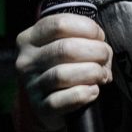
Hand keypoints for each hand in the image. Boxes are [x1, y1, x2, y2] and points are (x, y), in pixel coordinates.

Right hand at [15, 13, 112, 131]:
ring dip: (92, 72)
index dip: (88, 28)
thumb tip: (103, 50)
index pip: (60, 24)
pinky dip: (84, 93)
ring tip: (102, 75)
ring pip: (63, 74)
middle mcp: (26, 61)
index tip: (99, 37)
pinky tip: (93, 90)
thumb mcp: (68, 45)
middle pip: (65, 49)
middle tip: (105, 57)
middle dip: (95, 51)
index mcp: (30, 38)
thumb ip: (83, 39)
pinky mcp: (40, 107)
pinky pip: (64, 99)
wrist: (53, 104)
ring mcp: (31, 85)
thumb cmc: (65, 66)